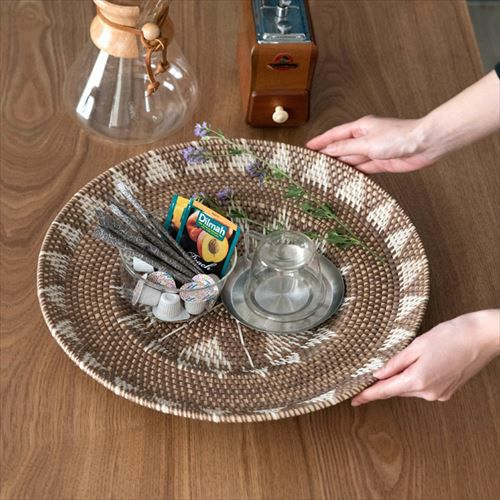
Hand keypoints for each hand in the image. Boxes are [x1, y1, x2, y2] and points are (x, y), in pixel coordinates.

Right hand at [306, 115, 438, 173]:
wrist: (424, 144)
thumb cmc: (399, 136)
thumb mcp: (367, 143)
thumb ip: (346, 149)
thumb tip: (328, 151)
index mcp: (360, 128)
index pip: (334, 135)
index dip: (320, 141)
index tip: (307, 148)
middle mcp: (365, 139)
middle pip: (342, 148)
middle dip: (328, 156)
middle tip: (312, 166)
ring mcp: (373, 151)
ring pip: (351, 160)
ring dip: (340, 167)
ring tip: (324, 175)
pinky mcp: (381, 163)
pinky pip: (363, 169)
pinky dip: (353, 174)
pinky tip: (345, 179)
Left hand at [351, 310, 498, 405]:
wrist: (482, 337)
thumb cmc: (451, 336)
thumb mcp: (417, 345)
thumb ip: (396, 362)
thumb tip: (379, 374)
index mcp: (417, 380)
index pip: (385, 391)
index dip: (367, 395)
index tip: (354, 401)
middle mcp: (428, 392)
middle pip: (397, 390)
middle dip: (384, 383)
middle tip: (368, 376)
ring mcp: (439, 394)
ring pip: (410, 389)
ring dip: (400, 380)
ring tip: (399, 363)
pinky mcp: (447, 391)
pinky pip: (422, 388)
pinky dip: (414, 380)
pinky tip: (415, 366)